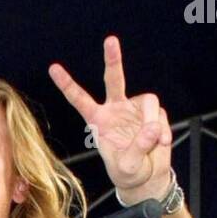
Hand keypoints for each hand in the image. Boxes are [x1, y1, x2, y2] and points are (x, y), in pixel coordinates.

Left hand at [49, 35, 172, 200]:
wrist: (148, 176)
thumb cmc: (129, 172)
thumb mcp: (129, 167)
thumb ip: (138, 148)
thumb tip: (152, 128)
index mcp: (98, 121)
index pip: (80, 100)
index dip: (67, 85)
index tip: (53, 68)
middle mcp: (116, 109)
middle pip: (113, 79)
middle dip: (113, 59)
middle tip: (110, 40)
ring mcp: (135, 109)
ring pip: (148, 101)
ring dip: (153, 121)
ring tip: (155, 142)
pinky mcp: (153, 113)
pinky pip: (160, 115)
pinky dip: (163, 131)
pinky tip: (162, 143)